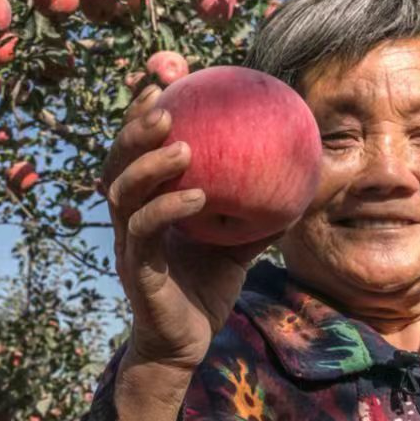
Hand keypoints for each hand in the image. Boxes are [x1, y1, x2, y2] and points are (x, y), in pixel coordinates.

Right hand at [97, 83, 284, 374]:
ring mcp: (127, 243)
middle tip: (164, 102)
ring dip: (149, 164)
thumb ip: (257, 207)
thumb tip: (302, 173)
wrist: (186, 345)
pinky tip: (196, 196)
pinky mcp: (137, 271)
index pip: (137, 148)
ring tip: (182, 144)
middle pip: (117, 161)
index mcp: (146, 202)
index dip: (141, 111)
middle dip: (134, 127)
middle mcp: (129, 217)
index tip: (163, 75)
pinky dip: (167, 209)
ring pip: (122, 192)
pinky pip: (144, 233)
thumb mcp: (239, 240)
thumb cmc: (207, 288)